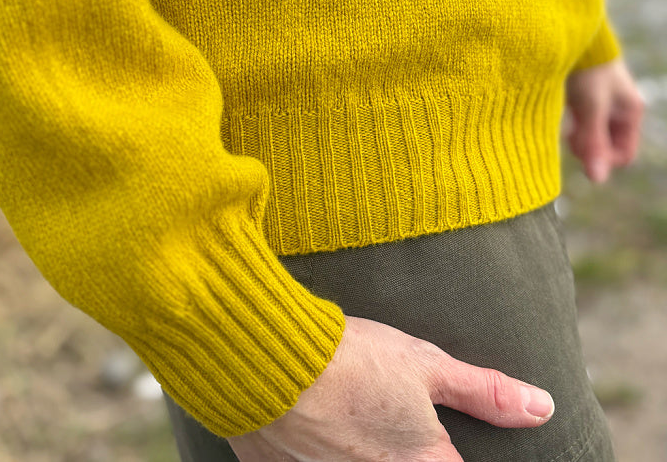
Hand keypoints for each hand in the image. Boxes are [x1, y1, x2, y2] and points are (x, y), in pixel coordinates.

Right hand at [227, 315, 553, 461]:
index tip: (448, 443)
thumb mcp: (425, 365)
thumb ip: (484, 393)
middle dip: (412, 449)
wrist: (268, 363)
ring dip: (366, 449)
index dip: (461, 456)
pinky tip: (321, 429)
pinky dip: (326, 453)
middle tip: (395, 422)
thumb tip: (543, 408)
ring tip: (358, 420)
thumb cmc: (352, 358)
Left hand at [563, 56, 645, 182]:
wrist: (570, 33)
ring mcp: (601, 100)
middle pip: (605, 144)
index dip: (603, 160)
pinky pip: (578, 118)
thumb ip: (593, 142)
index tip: (582, 150)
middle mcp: (618, 108)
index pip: (624, 155)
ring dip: (576, 133)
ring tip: (563, 122)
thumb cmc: (586, 69)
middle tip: (569, 135)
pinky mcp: (583, 93)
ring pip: (590, 132)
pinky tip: (557, 111)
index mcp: (630, 112)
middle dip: (587, 146)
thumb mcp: (591, 108)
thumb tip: (597, 180)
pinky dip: (568, 120)